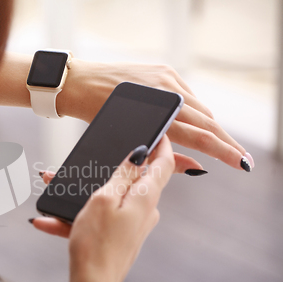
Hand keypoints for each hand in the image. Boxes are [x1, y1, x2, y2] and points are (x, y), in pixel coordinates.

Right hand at [35, 138, 175, 281]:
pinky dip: (80, 214)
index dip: (162, 144)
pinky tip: (49, 220)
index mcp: (146, 197)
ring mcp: (134, 224)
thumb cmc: (97, 243)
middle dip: (109, 168)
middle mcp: (145, 210)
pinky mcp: (122, 236)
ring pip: (112, 198)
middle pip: (135, 179)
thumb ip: (123, 174)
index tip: (157, 130)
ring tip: (54, 189)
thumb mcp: (104, 199)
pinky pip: (102, 217)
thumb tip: (140, 154)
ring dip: (86, 192)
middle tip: (87, 160)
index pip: (164, 163)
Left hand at [58, 59, 253, 171]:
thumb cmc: (99, 117)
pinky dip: (193, 109)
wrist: (82, 84)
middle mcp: (167, 94)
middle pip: (208, 122)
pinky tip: (191, 120)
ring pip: (200, 108)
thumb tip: (196, 167)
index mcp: (157, 116)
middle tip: (240, 158)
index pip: (200, 136)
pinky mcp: (164, 70)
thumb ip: (164, 156)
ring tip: (217, 143)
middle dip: (225, 142)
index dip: (224, 151)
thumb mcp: (129, 141)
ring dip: (209, 126)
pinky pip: (188, 94)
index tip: (241, 163)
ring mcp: (167, 79)